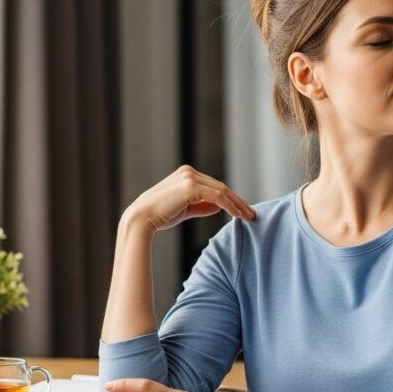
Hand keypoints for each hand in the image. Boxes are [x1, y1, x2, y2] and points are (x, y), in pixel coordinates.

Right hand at [124, 165, 255, 231]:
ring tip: (248, 216)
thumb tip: (219, 207)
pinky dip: (230, 206)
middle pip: (221, 187)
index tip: (243, 210)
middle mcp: (188, 172)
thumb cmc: (159, 216)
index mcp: (185, 175)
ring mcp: (189, 178)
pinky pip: (217, 197)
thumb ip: (201, 206)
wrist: (141, 219)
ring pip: (222, 191)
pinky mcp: (191, 187)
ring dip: (238, 204)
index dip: (231, 198)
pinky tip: (237, 215)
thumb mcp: (184, 210)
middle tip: (251, 214)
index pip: (214, 186)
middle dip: (238, 201)